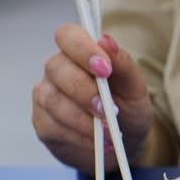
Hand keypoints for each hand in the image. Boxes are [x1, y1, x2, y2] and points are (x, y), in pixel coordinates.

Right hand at [33, 24, 153, 174]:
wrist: (125, 144)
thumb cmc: (129, 109)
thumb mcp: (136, 89)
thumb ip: (123, 65)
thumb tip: (107, 40)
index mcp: (81, 53)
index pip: (68, 35)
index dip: (82, 49)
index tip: (105, 69)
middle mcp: (58, 70)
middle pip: (56, 67)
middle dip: (85, 91)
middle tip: (110, 111)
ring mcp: (46, 96)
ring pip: (52, 100)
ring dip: (84, 119)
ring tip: (109, 133)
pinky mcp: (43, 124)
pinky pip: (53, 126)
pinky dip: (80, 136)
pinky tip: (97, 142)